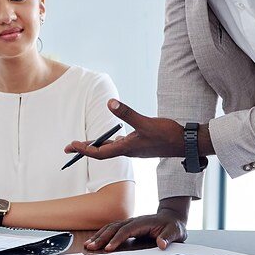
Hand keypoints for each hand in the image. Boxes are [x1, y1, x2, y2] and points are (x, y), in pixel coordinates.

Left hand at [64, 100, 210, 159]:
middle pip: (101, 152)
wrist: (186, 143)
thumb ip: (127, 113)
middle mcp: (127, 150)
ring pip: (110, 148)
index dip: (83, 149)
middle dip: (84, 149)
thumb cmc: (167, 135)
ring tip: (83, 144)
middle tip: (68, 148)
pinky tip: (110, 138)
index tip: (70, 146)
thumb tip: (110, 102)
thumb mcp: (145, 122)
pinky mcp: (140, 145)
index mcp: (126, 148)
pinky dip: (110, 142)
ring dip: (96, 146)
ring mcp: (134, 148)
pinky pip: (119, 145)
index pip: (99, 152)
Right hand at [84, 210, 187, 252]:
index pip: (126, 230)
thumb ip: (168, 237)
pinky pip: (112, 230)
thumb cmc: (172, 226)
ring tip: (88, 245)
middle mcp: (133, 221)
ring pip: (110, 228)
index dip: (117, 239)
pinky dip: (102, 235)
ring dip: (98, 236)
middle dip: (102, 238)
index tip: (109, 248)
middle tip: (91, 247)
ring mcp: (129, 223)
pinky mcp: (127, 227)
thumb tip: (162, 244)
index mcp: (143, 222)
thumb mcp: (175, 232)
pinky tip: (95, 241)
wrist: (171, 218)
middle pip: (114, 228)